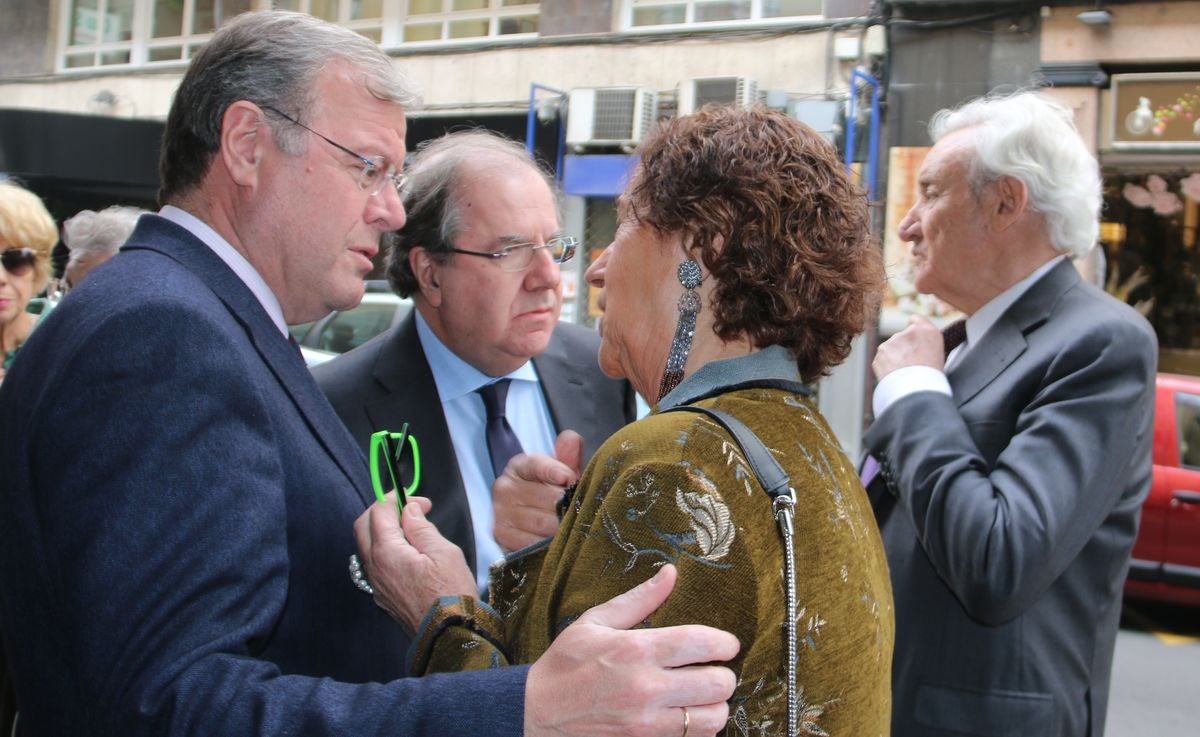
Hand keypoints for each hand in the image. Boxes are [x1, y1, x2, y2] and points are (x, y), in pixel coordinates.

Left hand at [353, 493, 476, 631]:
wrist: (449, 635)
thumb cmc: (451, 592)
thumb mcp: (443, 552)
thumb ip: (421, 527)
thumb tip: (409, 509)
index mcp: (386, 552)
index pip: (379, 512)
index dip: (398, 499)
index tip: (422, 501)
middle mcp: (373, 567)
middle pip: (363, 526)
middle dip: (382, 511)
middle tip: (408, 509)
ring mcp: (375, 584)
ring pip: (366, 546)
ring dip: (381, 530)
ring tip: (410, 530)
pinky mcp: (382, 596)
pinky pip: (374, 564)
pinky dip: (384, 549)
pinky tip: (407, 552)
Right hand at [493, 431, 582, 552]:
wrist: (528, 522)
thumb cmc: (549, 493)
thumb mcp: (560, 473)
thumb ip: (568, 457)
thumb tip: (572, 439)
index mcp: (519, 466)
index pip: (536, 464)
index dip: (554, 470)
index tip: (569, 477)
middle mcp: (504, 487)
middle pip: (545, 497)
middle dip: (567, 505)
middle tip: (582, 511)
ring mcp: (500, 512)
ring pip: (541, 522)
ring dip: (561, 527)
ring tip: (573, 528)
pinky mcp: (501, 535)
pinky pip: (531, 542)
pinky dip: (548, 544)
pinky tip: (557, 542)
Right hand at [525, 565, 738, 736]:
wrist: (537, 712)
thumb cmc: (566, 663)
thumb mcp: (595, 621)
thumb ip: (639, 599)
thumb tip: (670, 573)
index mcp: (636, 649)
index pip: (700, 643)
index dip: (724, 642)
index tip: (728, 643)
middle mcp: (646, 687)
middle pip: (716, 683)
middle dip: (724, 673)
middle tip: (715, 668)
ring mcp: (647, 721)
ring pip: (712, 717)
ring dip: (716, 704)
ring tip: (706, 694)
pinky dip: (700, 726)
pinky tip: (690, 713)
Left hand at [872, 314, 945, 379]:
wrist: (917, 392)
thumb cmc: (932, 377)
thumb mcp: (939, 354)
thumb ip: (925, 341)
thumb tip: (915, 340)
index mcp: (927, 331)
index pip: (914, 319)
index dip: (913, 331)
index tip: (913, 340)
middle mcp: (908, 332)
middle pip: (901, 337)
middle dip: (902, 348)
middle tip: (911, 366)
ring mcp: (892, 342)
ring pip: (890, 349)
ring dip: (894, 358)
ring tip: (904, 373)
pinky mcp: (880, 354)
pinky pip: (882, 360)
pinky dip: (886, 367)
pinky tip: (895, 376)